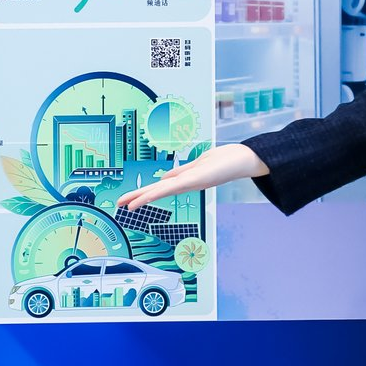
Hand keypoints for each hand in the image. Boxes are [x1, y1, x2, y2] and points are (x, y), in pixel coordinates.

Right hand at [117, 143, 267, 210]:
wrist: (246, 160)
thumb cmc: (225, 161)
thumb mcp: (198, 164)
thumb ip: (181, 172)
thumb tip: (164, 178)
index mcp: (185, 179)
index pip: (160, 187)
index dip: (143, 194)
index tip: (128, 200)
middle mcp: (186, 182)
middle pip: (157, 190)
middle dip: (138, 197)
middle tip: (119, 205)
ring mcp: (192, 181)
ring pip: (163, 189)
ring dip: (145, 196)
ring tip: (129, 204)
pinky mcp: (199, 178)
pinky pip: (176, 184)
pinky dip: (162, 189)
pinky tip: (152, 192)